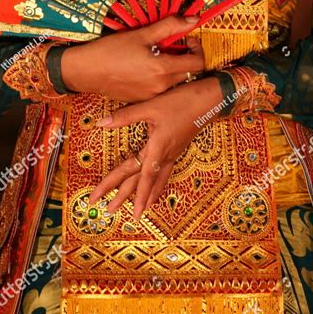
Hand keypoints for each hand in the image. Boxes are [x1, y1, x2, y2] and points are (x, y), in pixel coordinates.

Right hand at [61, 16, 204, 101]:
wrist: (86, 71)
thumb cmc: (110, 51)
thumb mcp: (141, 35)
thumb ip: (169, 27)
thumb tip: (192, 20)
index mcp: (163, 69)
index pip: (197, 63)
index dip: (197, 49)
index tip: (188, 40)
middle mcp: (161, 86)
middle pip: (187, 73)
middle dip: (184, 58)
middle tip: (170, 46)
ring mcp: (152, 96)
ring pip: (174, 82)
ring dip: (172, 69)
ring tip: (156, 57)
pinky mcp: (142, 100)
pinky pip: (160, 89)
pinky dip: (159, 78)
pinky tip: (144, 69)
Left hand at [89, 76, 223, 218]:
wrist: (210, 100)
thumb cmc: (182, 102)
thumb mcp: (151, 106)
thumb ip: (126, 116)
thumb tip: (102, 123)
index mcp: (157, 148)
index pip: (134, 175)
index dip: (117, 187)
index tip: (102, 201)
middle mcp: (165, 156)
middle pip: (141, 182)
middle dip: (123, 196)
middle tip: (108, 210)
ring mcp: (172, 155)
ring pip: (155, 182)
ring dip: (143, 196)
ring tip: (137, 212)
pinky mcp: (177, 150)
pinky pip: (165, 175)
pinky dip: (158, 187)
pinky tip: (156, 192)